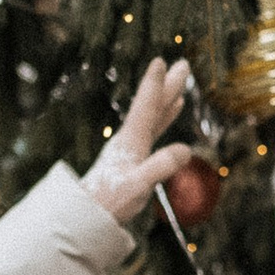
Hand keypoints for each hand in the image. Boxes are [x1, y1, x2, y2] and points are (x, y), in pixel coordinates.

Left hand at [85, 60, 195, 226]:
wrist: (88, 214)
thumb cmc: (111, 201)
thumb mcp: (138, 186)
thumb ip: (160, 166)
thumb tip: (186, 149)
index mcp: (131, 141)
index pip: (146, 107)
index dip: (154, 84)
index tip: (160, 60)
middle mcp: (130, 138)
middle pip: (152, 106)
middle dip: (168, 84)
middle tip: (183, 64)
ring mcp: (131, 146)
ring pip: (153, 115)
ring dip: (166, 97)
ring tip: (179, 82)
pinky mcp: (132, 155)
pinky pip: (153, 129)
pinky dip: (164, 117)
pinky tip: (171, 111)